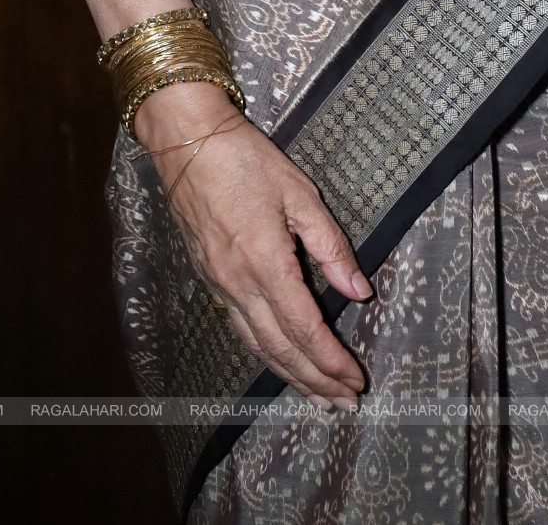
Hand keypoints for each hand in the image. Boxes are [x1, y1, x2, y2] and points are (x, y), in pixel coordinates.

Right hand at [136, 83, 371, 406]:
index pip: (304, 328)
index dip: (331, 359)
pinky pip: (240, 328)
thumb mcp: (300, 194)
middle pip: (280, 348)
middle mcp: (239, 284)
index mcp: (266, 262)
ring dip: (290, 375)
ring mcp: (219, 285)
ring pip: (257, 345)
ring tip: (317, 398)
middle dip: (315, 380)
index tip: (355, 379)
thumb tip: (359, 291)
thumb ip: (330, 246)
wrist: (188, 144)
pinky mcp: (209, 279)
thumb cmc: (247, 160)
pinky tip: (278, 360)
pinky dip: (264, 353)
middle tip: (344, 404)